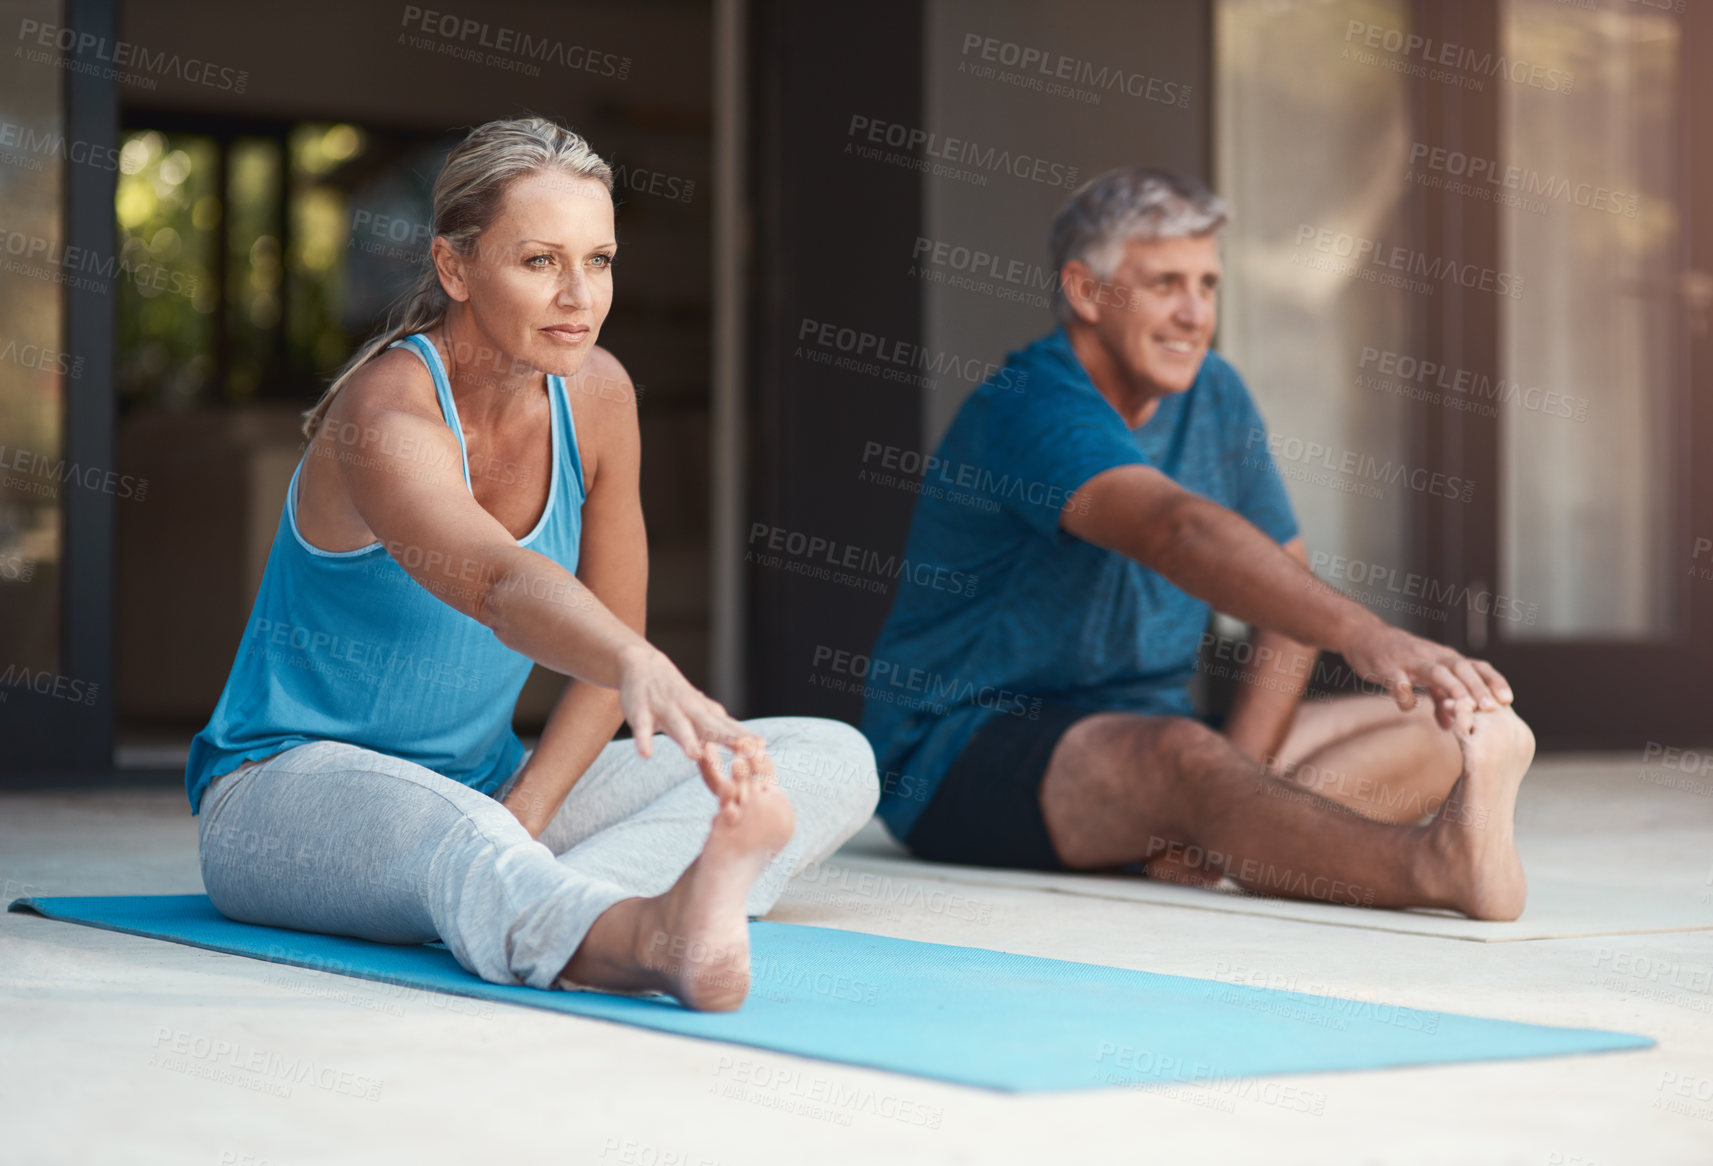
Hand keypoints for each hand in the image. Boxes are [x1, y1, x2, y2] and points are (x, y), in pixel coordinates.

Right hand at [615, 642, 770, 799]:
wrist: (645, 666)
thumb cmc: (678, 698)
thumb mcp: (699, 715)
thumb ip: (716, 734)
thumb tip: (736, 753)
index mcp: (706, 714)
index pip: (730, 729)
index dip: (746, 741)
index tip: (763, 754)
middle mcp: (690, 711)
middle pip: (712, 727)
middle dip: (728, 739)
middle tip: (745, 751)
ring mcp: (666, 710)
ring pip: (678, 727)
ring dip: (686, 740)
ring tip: (694, 755)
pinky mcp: (642, 712)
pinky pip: (642, 729)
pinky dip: (644, 740)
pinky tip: (646, 754)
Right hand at [1342, 621, 1513, 730]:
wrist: (1364, 636)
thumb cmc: (1399, 658)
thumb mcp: (1423, 677)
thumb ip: (1438, 700)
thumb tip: (1450, 726)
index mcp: (1445, 658)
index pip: (1476, 666)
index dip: (1492, 681)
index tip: (1507, 700)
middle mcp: (1432, 656)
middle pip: (1461, 668)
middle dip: (1478, 687)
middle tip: (1491, 708)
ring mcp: (1409, 660)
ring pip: (1437, 672)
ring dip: (1453, 688)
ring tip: (1464, 708)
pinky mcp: (1387, 667)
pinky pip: (1398, 681)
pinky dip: (1405, 694)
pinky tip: (1408, 707)